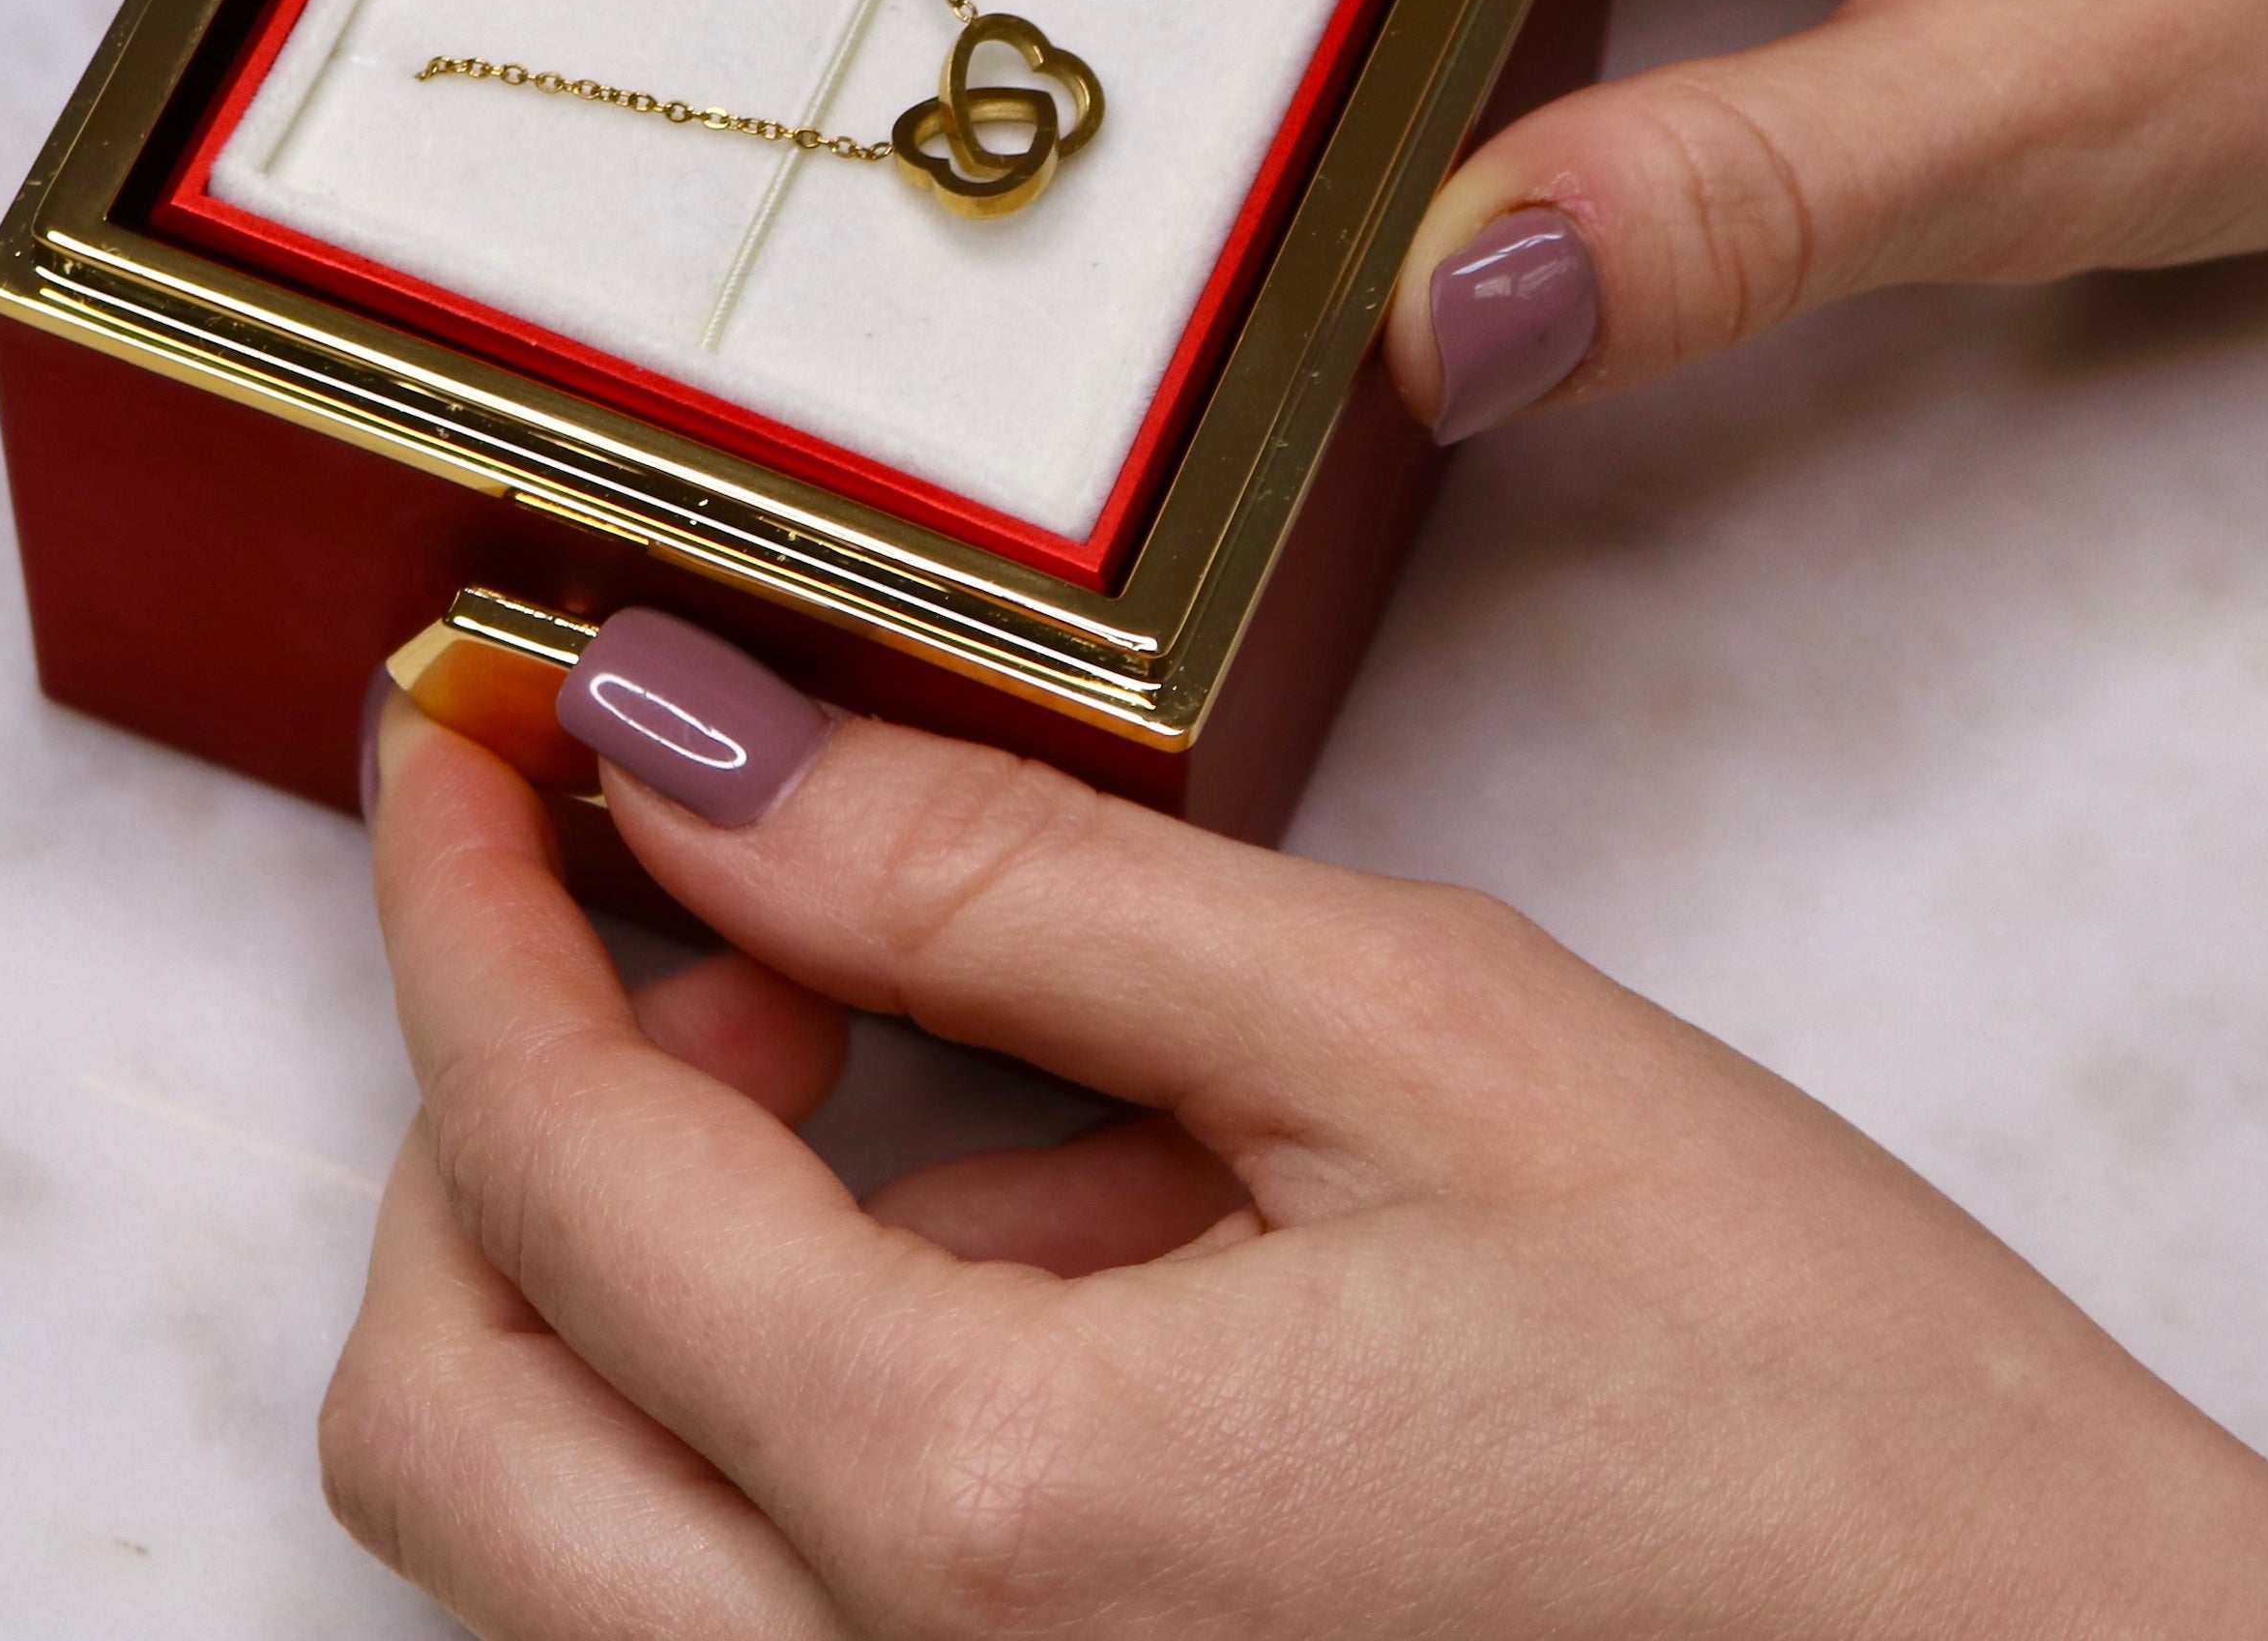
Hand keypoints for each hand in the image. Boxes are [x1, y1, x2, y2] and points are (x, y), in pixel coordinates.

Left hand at [325, 625, 2267, 1637]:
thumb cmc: (1819, 1430)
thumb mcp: (1415, 1043)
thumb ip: (1001, 890)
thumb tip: (690, 742)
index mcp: (979, 1512)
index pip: (543, 1157)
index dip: (460, 891)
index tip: (463, 717)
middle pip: (448, 1416)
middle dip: (511, 1114)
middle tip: (722, 909)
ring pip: (580, 1538)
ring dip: (675, 1266)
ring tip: (994, 1089)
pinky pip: (770, 1616)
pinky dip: (825, 1413)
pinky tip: (1101, 1268)